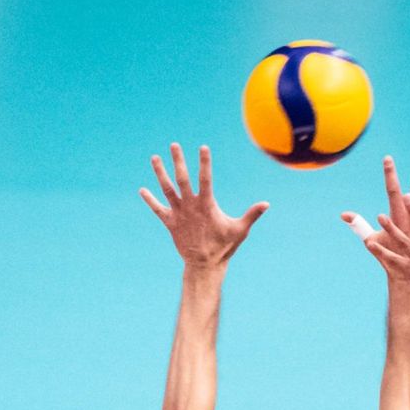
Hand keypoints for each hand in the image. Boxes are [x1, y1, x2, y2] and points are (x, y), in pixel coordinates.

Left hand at [140, 144, 267, 268]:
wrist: (204, 265)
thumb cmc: (224, 247)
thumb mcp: (240, 230)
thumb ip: (252, 215)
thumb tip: (267, 204)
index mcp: (207, 205)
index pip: (205, 179)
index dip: (204, 162)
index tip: (203, 147)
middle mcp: (190, 206)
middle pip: (182, 179)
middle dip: (178, 161)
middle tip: (174, 145)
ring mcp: (178, 214)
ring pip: (167, 189)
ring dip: (160, 173)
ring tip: (154, 158)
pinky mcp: (170, 223)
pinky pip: (157, 209)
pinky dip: (150, 200)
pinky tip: (142, 190)